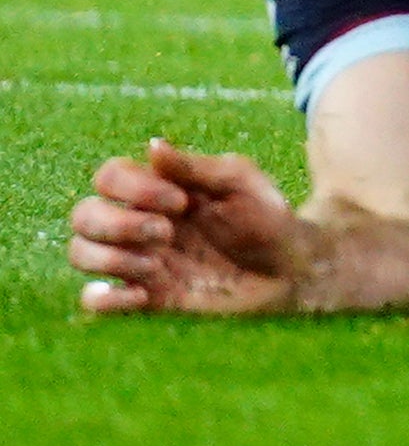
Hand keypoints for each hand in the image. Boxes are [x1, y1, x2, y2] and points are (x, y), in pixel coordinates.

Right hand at [70, 140, 306, 314]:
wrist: (292, 272)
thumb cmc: (268, 220)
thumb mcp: (240, 183)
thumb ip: (195, 167)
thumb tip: (153, 144)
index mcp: (159, 190)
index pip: (109, 176)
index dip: (132, 188)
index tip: (181, 201)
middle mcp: (139, 223)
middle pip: (83, 214)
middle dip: (117, 223)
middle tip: (167, 232)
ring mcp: (138, 261)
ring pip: (80, 253)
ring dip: (111, 257)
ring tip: (158, 264)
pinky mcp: (145, 298)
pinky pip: (94, 301)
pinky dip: (104, 298)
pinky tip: (143, 294)